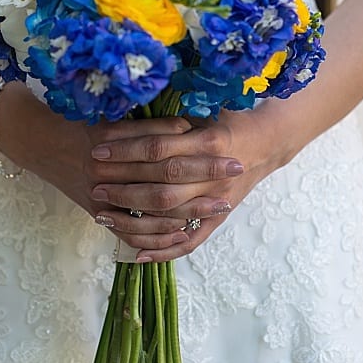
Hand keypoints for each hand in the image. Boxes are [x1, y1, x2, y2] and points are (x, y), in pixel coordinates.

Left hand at [86, 110, 273, 260]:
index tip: (97, 149)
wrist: (267, 142)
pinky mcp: (218, 219)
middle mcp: (214, 174)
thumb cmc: (225, 120)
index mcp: (208, 141)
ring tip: (102, 215)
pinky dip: (164, 250)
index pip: (158, 148)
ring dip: (134, 218)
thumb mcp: (200, 109)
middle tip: (95, 188)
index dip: (126, 150)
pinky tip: (137, 255)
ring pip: (169, 215)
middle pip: (161, 185)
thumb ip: (168, 116)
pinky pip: (190, 241)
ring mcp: (217, 200)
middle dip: (124, 188)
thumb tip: (124, 107)